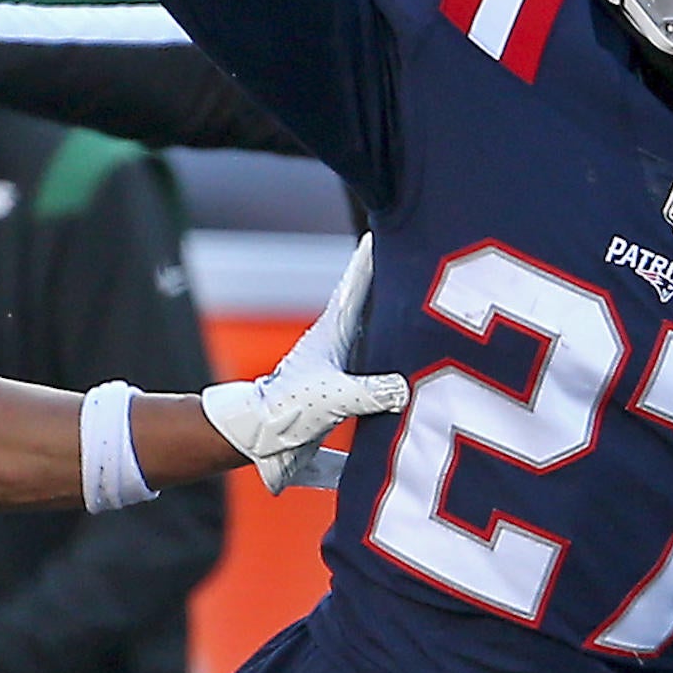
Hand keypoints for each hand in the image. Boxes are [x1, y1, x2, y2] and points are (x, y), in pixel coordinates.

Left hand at [201, 234, 407, 492]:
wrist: (260, 439)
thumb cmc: (287, 410)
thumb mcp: (335, 399)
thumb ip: (372, 392)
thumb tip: (406, 387)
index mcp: (334, 333)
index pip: (356, 288)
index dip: (370, 261)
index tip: (381, 233)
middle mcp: (338, 343)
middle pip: (368, 303)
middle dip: (385, 282)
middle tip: (405, 257)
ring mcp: (341, 365)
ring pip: (374, 333)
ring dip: (392, 321)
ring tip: (412, 305)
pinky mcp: (344, 389)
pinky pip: (377, 369)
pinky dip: (391, 361)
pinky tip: (405, 365)